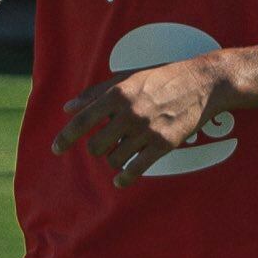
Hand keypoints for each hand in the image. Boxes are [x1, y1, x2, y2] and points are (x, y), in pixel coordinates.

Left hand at [53, 46, 257, 186]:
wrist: (202, 83)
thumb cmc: (162, 78)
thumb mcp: (127, 77)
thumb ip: (95, 93)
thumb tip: (68, 108)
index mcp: (117, 94)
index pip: (83, 121)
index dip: (65, 137)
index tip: (56, 149)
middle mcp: (129, 113)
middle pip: (96, 146)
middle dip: (97, 148)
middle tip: (105, 144)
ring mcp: (147, 130)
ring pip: (115, 158)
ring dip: (114, 159)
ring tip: (122, 151)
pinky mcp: (163, 145)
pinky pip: (136, 169)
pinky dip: (125, 177)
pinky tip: (121, 179)